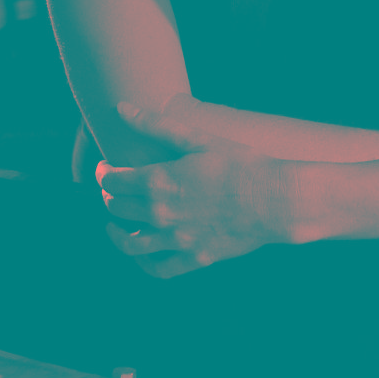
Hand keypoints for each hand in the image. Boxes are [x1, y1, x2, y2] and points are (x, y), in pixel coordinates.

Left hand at [94, 100, 296, 277]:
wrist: (275, 200)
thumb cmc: (240, 163)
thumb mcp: (197, 139)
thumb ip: (155, 125)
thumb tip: (121, 108)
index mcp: (158, 181)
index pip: (112, 180)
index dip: (104, 172)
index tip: (107, 167)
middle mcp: (160, 213)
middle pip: (116, 208)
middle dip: (109, 196)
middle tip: (114, 188)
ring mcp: (176, 240)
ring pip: (129, 243)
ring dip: (115, 232)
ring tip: (114, 225)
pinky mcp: (194, 257)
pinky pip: (157, 269)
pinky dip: (143, 264)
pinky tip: (141, 254)